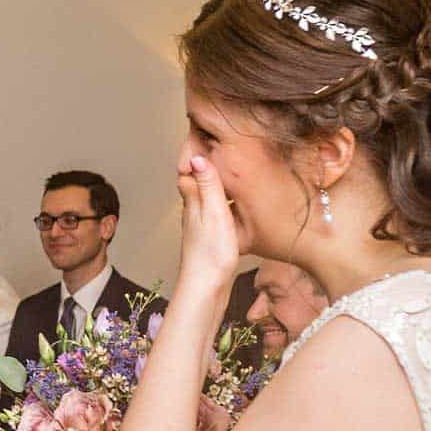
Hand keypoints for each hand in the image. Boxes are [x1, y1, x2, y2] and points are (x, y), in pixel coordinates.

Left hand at [174, 151, 241, 295]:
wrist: (207, 290)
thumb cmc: (211, 254)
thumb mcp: (213, 213)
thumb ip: (208, 187)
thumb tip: (196, 156)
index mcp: (192, 203)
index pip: (189, 172)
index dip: (197, 157)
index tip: (209, 140)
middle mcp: (193, 213)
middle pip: (199, 185)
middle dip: (211, 171)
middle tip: (228, 155)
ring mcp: (201, 227)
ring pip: (209, 200)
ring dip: (221, 189)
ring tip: (240, 178)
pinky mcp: (210, 240)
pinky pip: (218, 215)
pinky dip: (227, 207)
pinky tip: (242, 210)